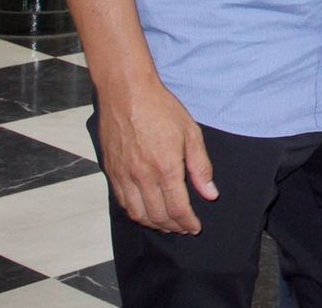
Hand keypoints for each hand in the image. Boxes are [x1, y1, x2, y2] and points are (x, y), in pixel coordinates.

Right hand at [96, 79, 217, 233]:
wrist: (127, 93)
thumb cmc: (161, 109)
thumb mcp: (190, 133)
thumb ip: (200, 167)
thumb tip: (210, 193)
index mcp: (165, 167)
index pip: (177, 208)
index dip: (187, 223)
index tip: (195, 228)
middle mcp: (142, 176)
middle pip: (157, 216)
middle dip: (172, 227)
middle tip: (183, 228)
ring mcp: (123, 175)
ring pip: (137, 213)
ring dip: (153, 224)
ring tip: (166, 224)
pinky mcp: (111, 171)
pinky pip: (122, 202)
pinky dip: (135, 213)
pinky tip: (146, 211)